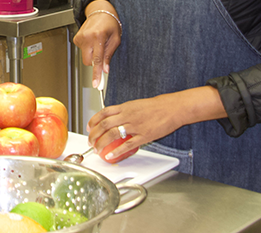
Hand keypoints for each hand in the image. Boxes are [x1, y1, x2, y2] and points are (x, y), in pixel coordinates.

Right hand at [73, 0, 121, 87]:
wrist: (100, 12)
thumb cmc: (110, 24)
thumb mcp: (115, 39)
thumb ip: (109, 55)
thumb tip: (105, 69)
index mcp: (98, 36)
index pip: (97, 60)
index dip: (97, 74)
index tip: (96, 84)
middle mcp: (87, 37)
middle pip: (88, 61)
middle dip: (95, 62)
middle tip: (102, 53)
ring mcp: (80, 37)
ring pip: (85, 57)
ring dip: (92, 54)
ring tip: (98, 43)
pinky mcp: (76, 38)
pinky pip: (82, 51)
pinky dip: (88, 49)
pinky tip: (92, 41)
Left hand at [87, 87, 226, 161]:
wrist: (171, 109)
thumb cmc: (155, 106)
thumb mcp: (135, 104)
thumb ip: (124, 111)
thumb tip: (114, 118)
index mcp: (125, 107)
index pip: (103, 113)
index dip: (93, 120)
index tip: (89, 127)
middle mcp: (127, 116)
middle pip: (105, 125)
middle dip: (94, 134)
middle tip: (91, 141)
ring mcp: (135, 126)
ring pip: (112, 135)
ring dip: (102, 143)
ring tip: (97, 149)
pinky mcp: (143, 136)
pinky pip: (127, 145)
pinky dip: (117, 151)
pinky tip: (111, 155)